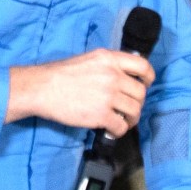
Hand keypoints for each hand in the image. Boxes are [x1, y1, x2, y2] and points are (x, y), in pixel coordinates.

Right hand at [8, 49, 151, 136]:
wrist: (42, 88)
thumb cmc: (61, 74)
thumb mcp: (89, 60)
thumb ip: (109, 66)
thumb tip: (124, 78)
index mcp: (109, 59)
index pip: (143, 66)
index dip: (148, 78)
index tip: (145, 85)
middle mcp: (112, 75)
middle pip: (140, 93)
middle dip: (137, 104)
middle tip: (128, 109)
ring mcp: (108, 95)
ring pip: (134, 111)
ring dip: (130, 119)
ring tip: (121, 121)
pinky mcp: (101, 114)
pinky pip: (121, 126)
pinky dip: (118, 131)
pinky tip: (110, 129)